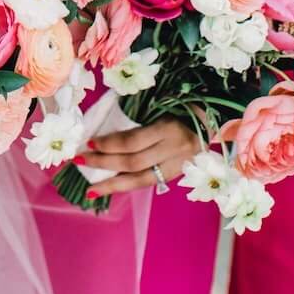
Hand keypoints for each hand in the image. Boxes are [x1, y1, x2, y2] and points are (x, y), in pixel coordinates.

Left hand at [77, 116, 203, 196]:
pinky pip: (148, 182)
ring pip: (140, 180)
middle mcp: (173, 150)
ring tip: (90, 190)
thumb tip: (104, 125)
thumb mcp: (161, 103)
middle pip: (133, 163)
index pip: (132, 141)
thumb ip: (137, 116)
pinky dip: (127, 186)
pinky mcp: (176, 175)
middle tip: (79, 161)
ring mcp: (176, 165)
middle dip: (104, 164)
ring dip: (112, 185)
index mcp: (168, 128)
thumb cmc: (182, 104)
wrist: (213, 119)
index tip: (88, 143)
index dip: (109, 144)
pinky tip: (111, 189)